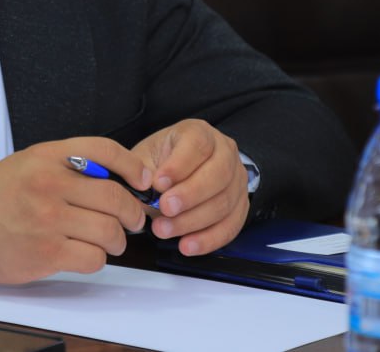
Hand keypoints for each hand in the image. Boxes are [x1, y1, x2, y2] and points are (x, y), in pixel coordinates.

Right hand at [0, 137, 151, 284]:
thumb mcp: (28, 162)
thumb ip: (67, 164)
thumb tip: (115, 177)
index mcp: (46, 157)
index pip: (104, 151)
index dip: (132, 166)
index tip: (143, 181)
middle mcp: (49, 184)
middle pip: (115, 197)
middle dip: (133, 213)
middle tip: (133, 220)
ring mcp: (49, 219)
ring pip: (110, 231)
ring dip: (117, 240)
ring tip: (109, 240)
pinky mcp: (48, 252)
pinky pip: (94, 257)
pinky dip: (97, 258)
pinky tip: (85, 253)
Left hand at [132, 119, 248, 255]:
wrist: (180, 171)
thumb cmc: (162, 162)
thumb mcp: (146, 157)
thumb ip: (141, 173)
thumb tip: (140, 192)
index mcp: (200, 132)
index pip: (197, 144)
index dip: (179, 165)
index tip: (158, 183)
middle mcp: (224, 152)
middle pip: (218, 174)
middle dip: (190, 195)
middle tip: (165, 208)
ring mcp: (236, 179)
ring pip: (224, 202)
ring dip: (193, 221)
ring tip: (164, 230)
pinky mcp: (240, 205)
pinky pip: (230, 226)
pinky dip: (208, 239)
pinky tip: (187, 245)